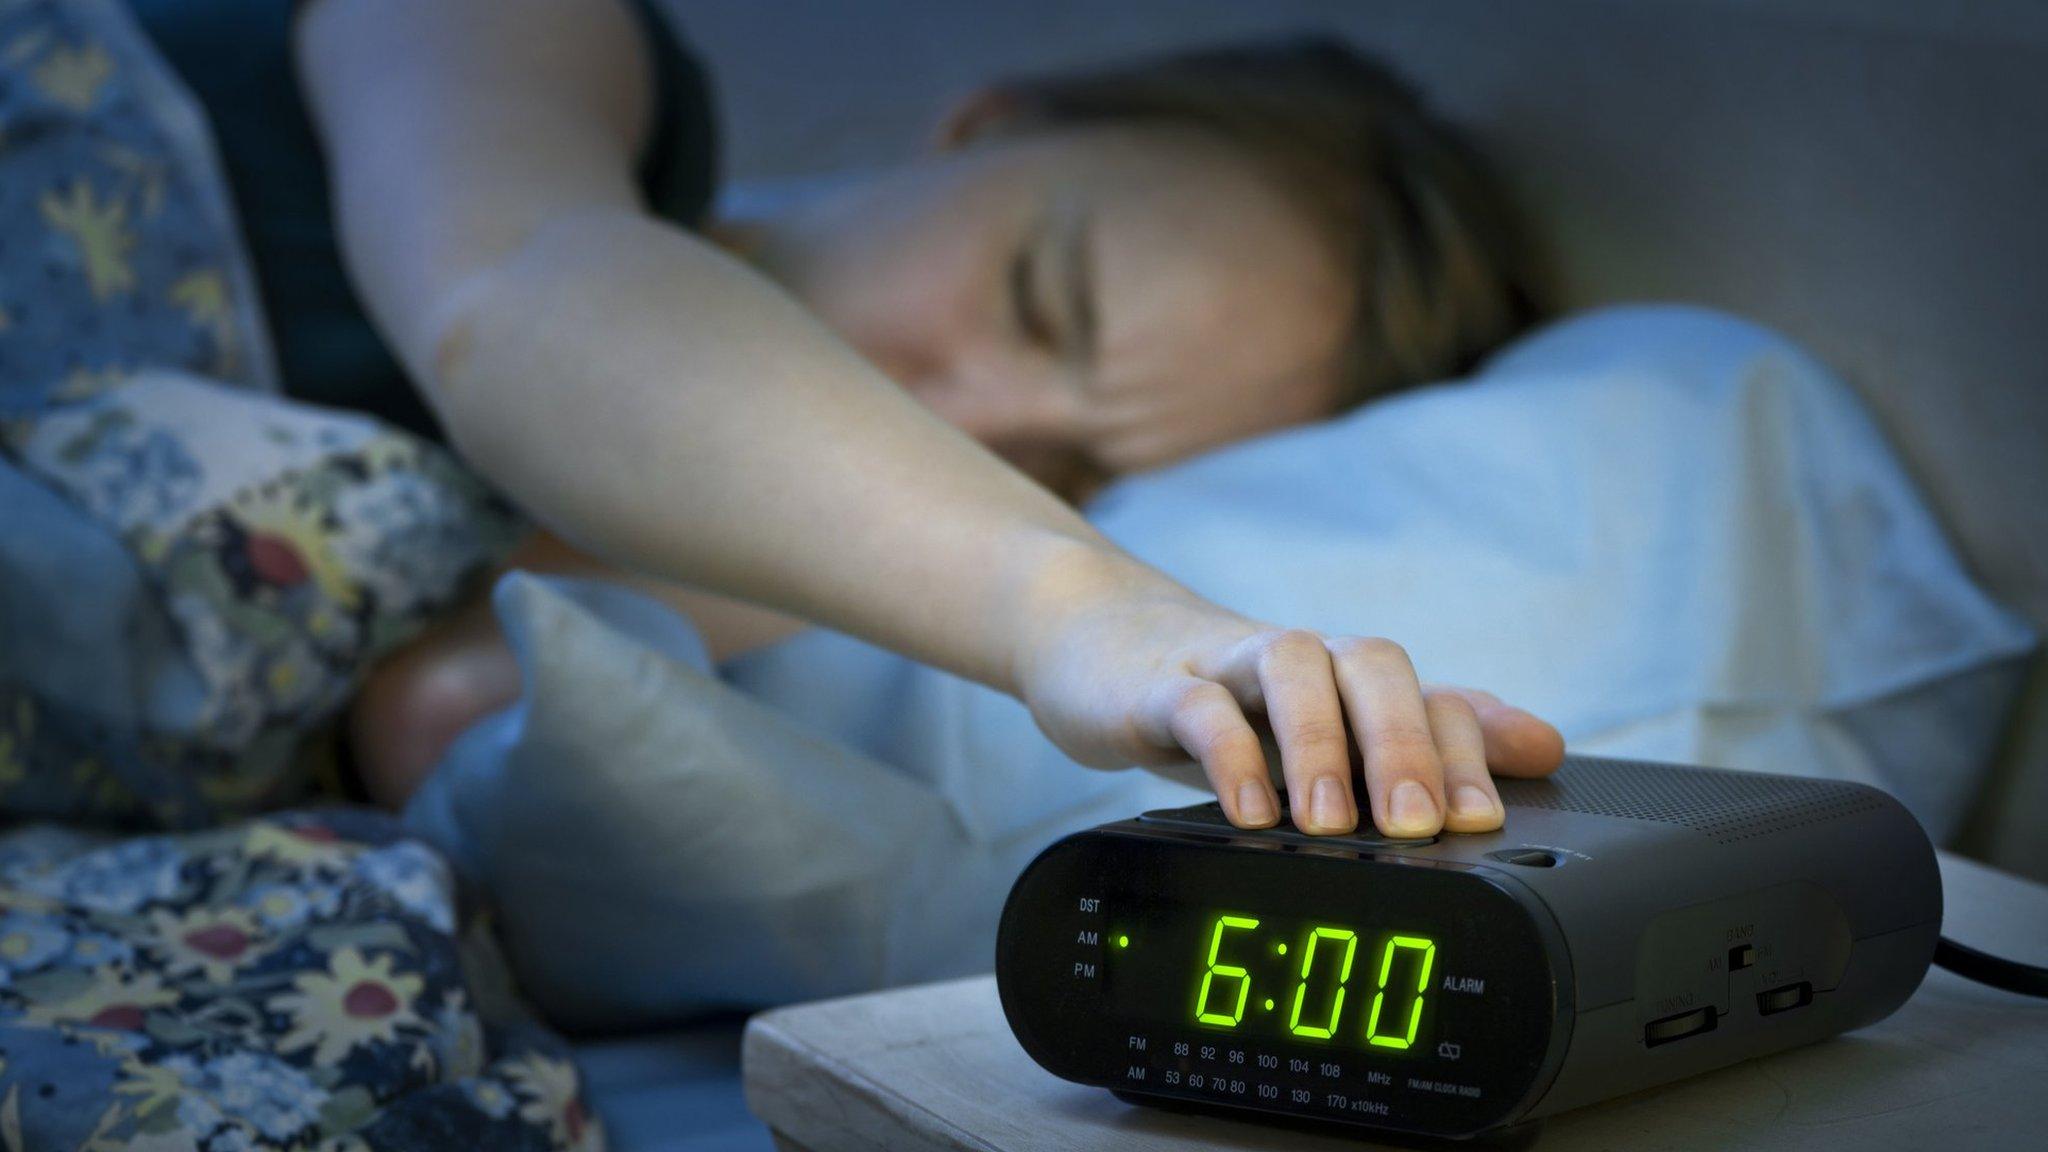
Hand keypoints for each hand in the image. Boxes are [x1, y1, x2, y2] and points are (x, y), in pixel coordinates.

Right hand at [1014, 556, 1563, 837]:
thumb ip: (1427, 736)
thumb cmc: (1224, 699)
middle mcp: (1301, 661)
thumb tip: (1544, 746)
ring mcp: (1227, 664)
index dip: (1466, 750)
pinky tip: (1245, 812)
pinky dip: (1225, 754)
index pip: (1429, 693)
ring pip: (1292, 669)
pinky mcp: (1156, 685)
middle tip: (1419, 825)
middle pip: (1373, 665)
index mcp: (1348, 678)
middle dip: (1406, 745)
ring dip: (1320, 745)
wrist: (1097, 643)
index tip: (1482, 820)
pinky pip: (1197, 704)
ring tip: (1328, 825)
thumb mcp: (1328, 725)